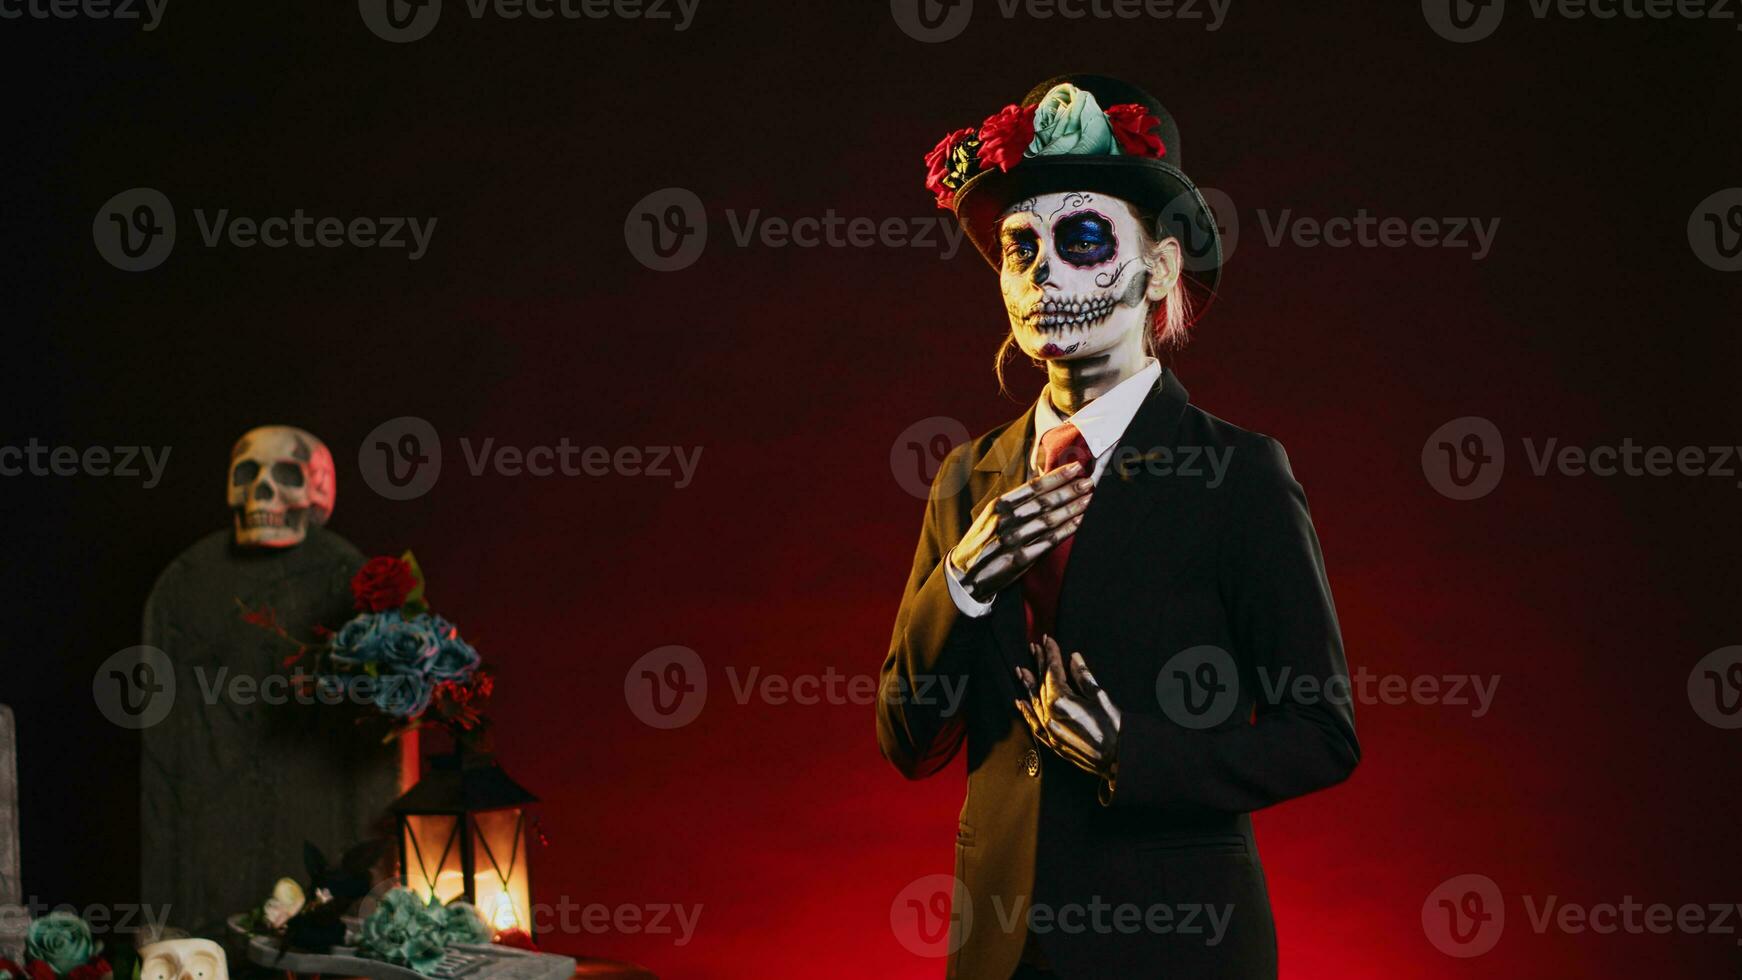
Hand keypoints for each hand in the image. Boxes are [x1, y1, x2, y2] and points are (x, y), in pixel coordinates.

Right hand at [948, 462, 1092, 602]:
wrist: (966, 575)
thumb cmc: (984, 542)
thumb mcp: (992, 516)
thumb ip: (1015, 503)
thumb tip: (1043, 483)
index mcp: (998, 505)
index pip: (1032, 486)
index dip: (1056, 476)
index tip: (1075, 468)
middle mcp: (1004, 520)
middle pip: (1043, 501)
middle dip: (1069, 490)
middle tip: (1089, 482)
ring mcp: (1011, 540)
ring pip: (1048, 520)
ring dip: (1071, 508)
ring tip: (1089, 499)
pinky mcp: (1018, 560)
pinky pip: (1047, 542)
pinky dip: (1066, 531)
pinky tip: (1080, 522)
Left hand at [1014, 636, 1121, 778]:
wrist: (1119, 760)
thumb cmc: (1114, 728)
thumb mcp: (1101, 697)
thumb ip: (1083, 676)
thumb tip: (1073, 658)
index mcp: (1061, 701)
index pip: (1053, 671)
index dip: (1050, 654)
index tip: (1048, 640)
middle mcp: (1050, 715)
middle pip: (1042, 684)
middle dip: (1038, 664)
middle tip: (1034, 647)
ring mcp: (1049, 731)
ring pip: (1034, 702)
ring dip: (1028, 684)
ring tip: (1021, 669)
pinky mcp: (1053, 743)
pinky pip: (1034, 724)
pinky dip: (1027, 712)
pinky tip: (1021, 702)